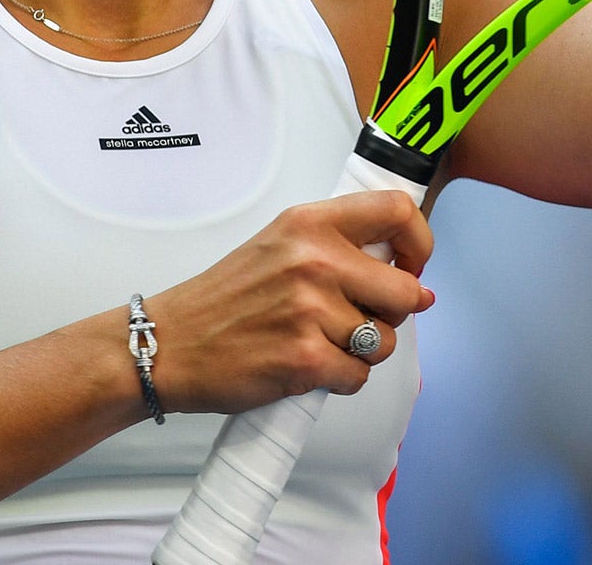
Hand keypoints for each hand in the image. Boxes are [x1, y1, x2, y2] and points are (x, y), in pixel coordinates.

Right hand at [141, 190, 433, 413]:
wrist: (171, 342)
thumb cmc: (226, 298)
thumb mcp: (279, 245)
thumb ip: (340, 249)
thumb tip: (413, 280)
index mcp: (308, 223)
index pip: (396, 212)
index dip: (419, 243)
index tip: (410, 266)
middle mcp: (314, 259)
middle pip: (406, 290)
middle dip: (393, 314)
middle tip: (360, 318)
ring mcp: (311, 309)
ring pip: (386, 341)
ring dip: (362, 351)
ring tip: (320, 341)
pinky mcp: (306, 357)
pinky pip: (359, 376)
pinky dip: (340, 380)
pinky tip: (309, 366)